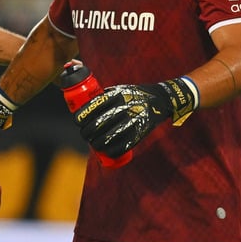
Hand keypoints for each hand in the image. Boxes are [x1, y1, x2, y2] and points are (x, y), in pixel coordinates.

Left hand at [74, 78, 196, 157]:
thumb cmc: (135, 95)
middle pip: (99, 123)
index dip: (82, 116)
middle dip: (87, 132)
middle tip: (85, 135)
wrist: (162, 99)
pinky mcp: (141, 131)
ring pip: (109, 136)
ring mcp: (133, 119)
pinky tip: (107, 152)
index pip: (94, 106)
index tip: (77, 121)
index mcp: (117, 94)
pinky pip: (124, 144)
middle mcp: (124, 107)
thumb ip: (105, 97)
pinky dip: (113, 151)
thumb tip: (84, 107)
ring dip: (97, 143)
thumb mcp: (121, 89)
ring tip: (94, 144)